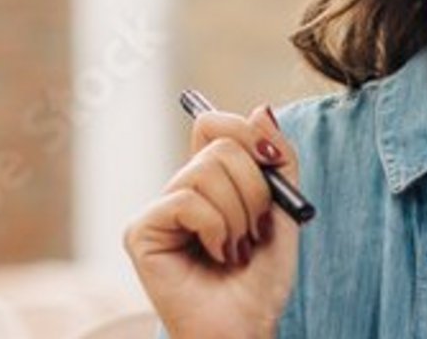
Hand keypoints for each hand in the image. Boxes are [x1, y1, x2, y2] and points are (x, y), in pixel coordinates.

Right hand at [124, 104, 299, 338]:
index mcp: (208, 183)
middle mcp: (178, 191)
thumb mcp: (285, 211)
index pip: (214, 124)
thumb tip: (261, 108)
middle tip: (255, 230)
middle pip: (219, 145)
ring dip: (239, 216)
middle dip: (255, 189)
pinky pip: (189, 201)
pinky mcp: (141, 231)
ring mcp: (157, 210)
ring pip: (205, 171)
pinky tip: (217, 257)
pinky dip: (217, 229)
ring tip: (236, 250)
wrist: (247, 328)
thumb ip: (279, 161)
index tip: (273, 164)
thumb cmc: (261, 281)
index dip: (247, 134)